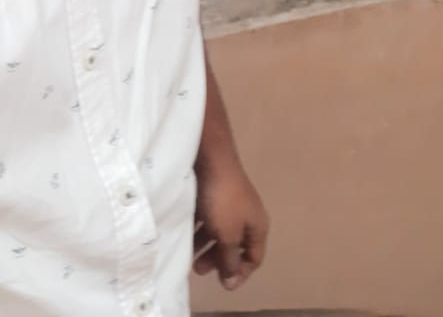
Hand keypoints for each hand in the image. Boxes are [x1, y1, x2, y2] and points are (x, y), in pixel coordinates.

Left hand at [192, 157, 267, 289]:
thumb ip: (230, 259)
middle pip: (235, 246)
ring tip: (188, 256)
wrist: (211, 157)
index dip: (240, 273)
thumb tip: (231, 280)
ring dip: (205, 245)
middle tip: (198, 269)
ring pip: (219, 231)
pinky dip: (198, 228)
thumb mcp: (228, 234)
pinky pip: (208, 217)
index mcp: (257, 226)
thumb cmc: (223, 200)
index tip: (222, 284)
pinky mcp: (214, 193)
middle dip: (218, 260)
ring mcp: (230, 203)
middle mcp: (246, 215)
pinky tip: (185, 234)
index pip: (254, 258)